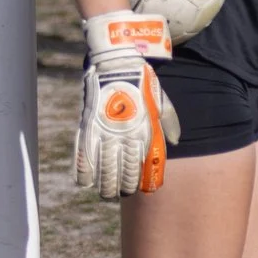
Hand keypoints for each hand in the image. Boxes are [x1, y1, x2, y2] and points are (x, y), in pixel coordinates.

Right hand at [74, 11, 179, 198]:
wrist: (118, 64)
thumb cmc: (143, 83)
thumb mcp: (161, 102)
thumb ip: (169, 123)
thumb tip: (174, 142)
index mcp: (143, 132)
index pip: (141, 166)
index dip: (140, 182)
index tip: (140, 190)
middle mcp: (123, 136)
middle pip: (120, 172)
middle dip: (121, 187)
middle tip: (120, 193)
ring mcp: (104, 133)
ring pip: (102, 169)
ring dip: (104, 185)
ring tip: (105, 193)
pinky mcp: (87, 127)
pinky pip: (83, 156)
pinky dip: (83, 172)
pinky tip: (85, 182)